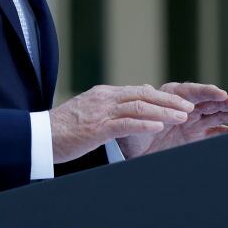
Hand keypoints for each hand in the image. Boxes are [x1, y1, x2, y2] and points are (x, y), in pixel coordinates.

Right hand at [49, 84, 194, 163]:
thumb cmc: (63, 129)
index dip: (162, 96)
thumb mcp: (89, 112)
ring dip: (163, 111)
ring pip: (138, 106)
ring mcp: (100, 112)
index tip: (180, 102)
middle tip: (189, 107)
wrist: (39, 136)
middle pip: (143, 94)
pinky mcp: (96, 128)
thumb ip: (109, 107)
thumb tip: (131, 102)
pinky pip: (124, 123)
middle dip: (169, 101)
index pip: (139, 91)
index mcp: (104, 95)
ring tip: (182, 116)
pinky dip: (144, 123)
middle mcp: (104, 99)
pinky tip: (159, 126)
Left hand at [114, 82, 227, 159]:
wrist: (131, 149)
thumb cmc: (132, 128)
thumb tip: (148, 87)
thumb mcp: (135, 115)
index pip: (191, 91)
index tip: (220, 93)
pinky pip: (216, 133)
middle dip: (224, 101)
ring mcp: (193, 121)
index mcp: (170, 96)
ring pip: (215, 115)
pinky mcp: (197, 136)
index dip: (206, 92)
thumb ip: (146, 103)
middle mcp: (185, 106)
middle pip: (207, 101)